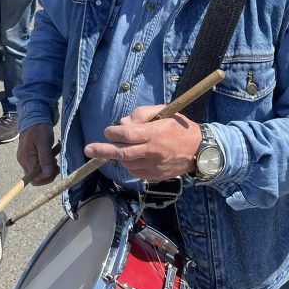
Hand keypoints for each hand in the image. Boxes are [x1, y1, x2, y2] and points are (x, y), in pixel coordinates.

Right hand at [17, 123, 57, 185]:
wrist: (34, 119)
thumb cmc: (39, 129)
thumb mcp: (44, 142)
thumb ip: (45, 158)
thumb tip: (48, 173)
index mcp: (26, 158)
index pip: (35, 177)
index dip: (46, 176)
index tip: (55, 167)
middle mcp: (23, 161)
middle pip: (34, 178)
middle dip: (47, 175)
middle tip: (56, 166)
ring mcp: (24, 159)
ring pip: (35, 174)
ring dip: (46, 171)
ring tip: (53, 161)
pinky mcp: (27, 157)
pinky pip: (35, 168)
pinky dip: (44, 167)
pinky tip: (49, 159)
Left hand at [83, 105, 201, 180]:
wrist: (200, 150)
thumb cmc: (180, 127)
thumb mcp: (164, 111)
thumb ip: (142, 114)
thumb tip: (123, 122)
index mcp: (155, 134)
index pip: (128, 134)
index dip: (114, 132)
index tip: (108, 131)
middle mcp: (153, 151)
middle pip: (123, 152)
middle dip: (103, 150)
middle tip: (88, 150)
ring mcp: (154, 166)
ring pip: (127, 163)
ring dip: (118, 156)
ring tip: (118, 148)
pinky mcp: (155, 176)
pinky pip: (136, 172)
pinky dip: (129, 164)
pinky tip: (130, 157)